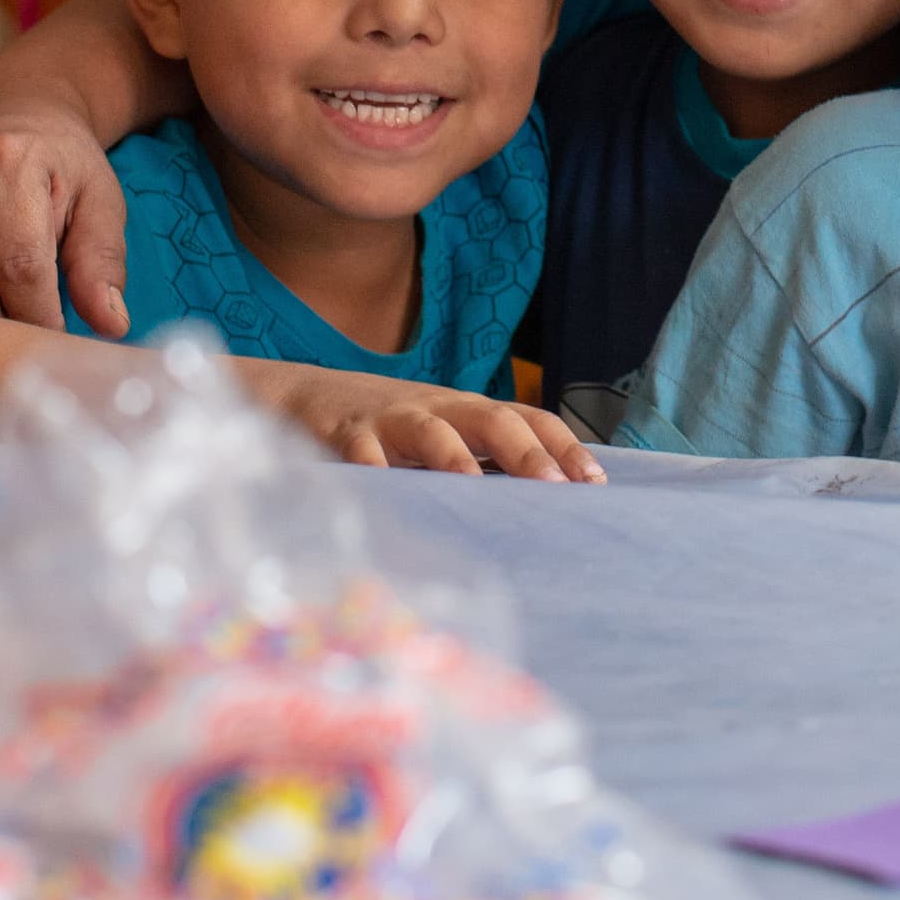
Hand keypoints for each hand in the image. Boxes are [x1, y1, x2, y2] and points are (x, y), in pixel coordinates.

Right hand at [260, 368, 608, 481]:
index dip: (564, 445)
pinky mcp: (344, 434)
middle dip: (525, 453)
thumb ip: (482, 462)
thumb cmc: (387, 429)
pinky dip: (374, 470)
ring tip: (474, 486)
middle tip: (555, 487)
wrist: (304, 394)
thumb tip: (544, 505)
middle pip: (491, 419)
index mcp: (467, 411)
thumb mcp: (440, 436)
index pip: (529, 418)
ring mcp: (391, 419)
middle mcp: (438, 409)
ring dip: (455, 457)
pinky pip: (360, 452)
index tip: (595, 482)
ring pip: (431, 431)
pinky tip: (385, 491)